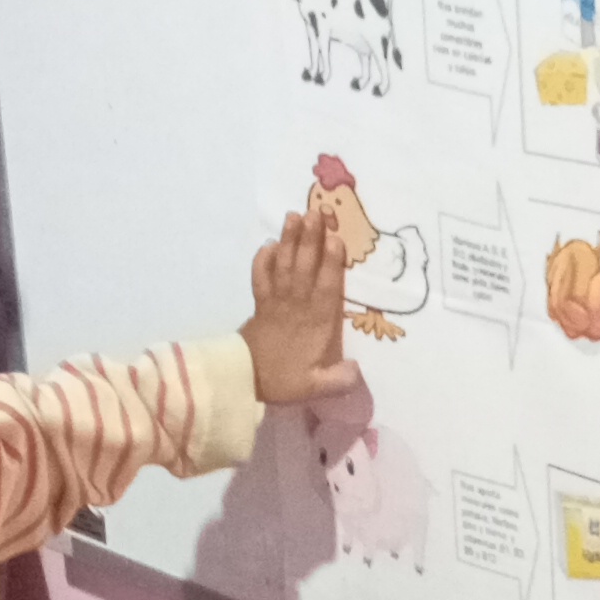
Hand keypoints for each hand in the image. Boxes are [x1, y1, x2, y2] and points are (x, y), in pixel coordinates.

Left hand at [242, 208, 355, 408]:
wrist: (242, 380)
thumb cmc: (283, 381)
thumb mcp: (315, 387)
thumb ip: (338, 380)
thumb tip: (358, 370)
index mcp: (315, 324)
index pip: (326, 289)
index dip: (331, 264)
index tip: (336, 240)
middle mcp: (296, 306)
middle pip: (305, 268)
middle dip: (310, 240)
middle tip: (316, 212)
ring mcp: (275, 302)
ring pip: (284, 266)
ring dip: (289, 241)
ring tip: (294, 216)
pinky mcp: (259, 303)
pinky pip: (260, 277)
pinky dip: (263, 259)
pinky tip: (269, 243)